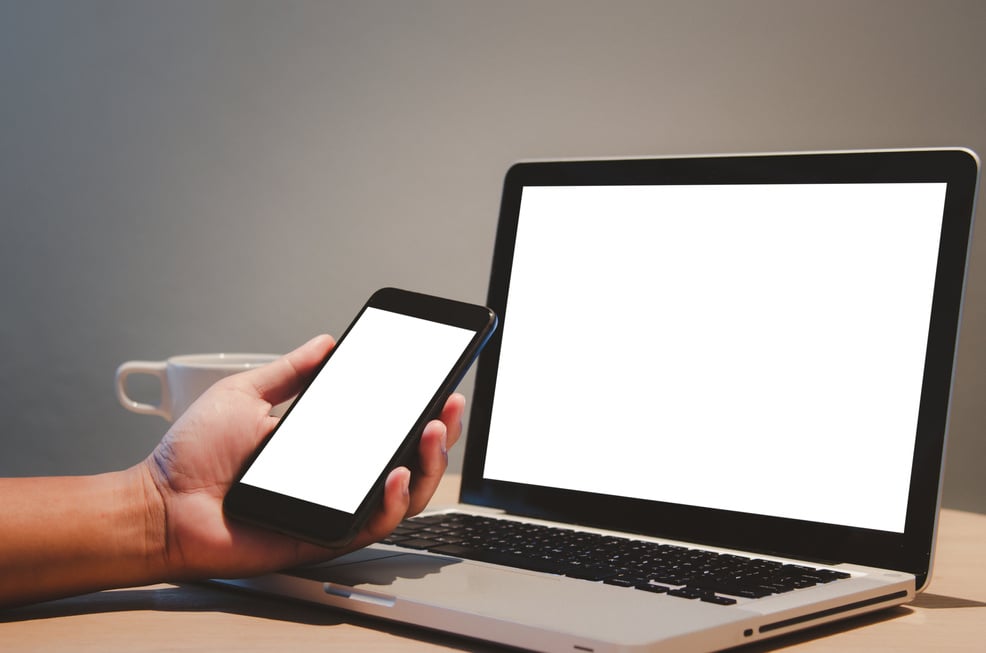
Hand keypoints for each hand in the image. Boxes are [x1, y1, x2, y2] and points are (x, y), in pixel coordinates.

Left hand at [140, 334, 463, 579]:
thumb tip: (325, 344)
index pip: (387, 427)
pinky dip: (394, 500)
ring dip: (429, 463)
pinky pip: (375, 523)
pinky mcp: (327, 536)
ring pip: (405, 494)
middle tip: (448, 404)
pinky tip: (396, 473)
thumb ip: (289, 371)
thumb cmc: (194, 458)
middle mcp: (339, 476)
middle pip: (410, 459)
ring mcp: (336, 506)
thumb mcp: (246, 395)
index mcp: (326, 443)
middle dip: (441, 431)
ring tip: (431, 431)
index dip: (419, 408)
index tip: (438, 381)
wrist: (161, 503)